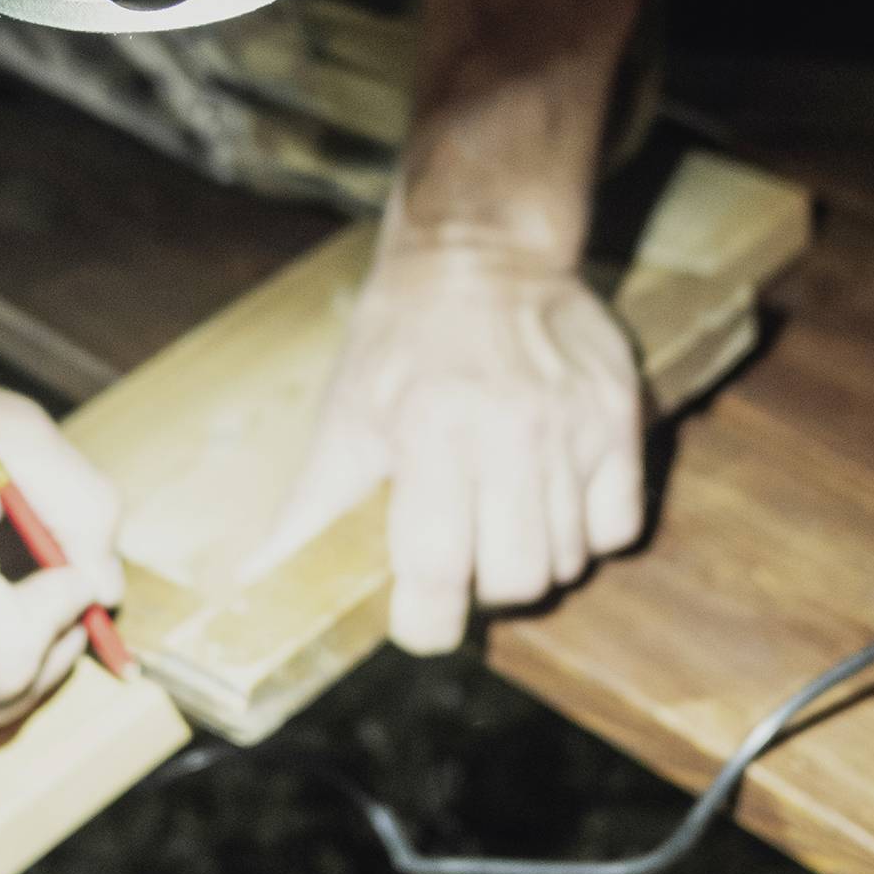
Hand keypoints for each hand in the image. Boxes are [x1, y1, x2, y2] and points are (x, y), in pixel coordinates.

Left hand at [259, 229, 644, 653]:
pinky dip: (587, 533)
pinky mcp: (619, 415)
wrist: (482, 251)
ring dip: (530, 560)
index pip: (437, 570)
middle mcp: (511, 430)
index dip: (426, 621)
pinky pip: (618, 526)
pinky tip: (551, 499)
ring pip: (568, 559)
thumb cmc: (400, 339)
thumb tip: (254, 579)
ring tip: (500, 517)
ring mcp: (575, 424)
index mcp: (431, 431)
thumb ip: (311, 510)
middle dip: (481, 590)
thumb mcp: (346, 415)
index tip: (418, 620)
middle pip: (516, 580)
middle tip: (462, 557)